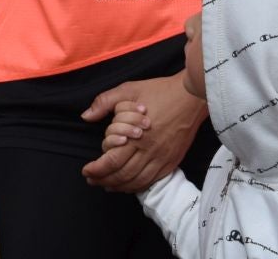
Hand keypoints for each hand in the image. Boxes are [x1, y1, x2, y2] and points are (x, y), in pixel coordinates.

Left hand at [81, 75, 204, 192]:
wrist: (191, 97)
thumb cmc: (159, 92)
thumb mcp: (128, 90)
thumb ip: (104, 102)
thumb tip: (86, 116)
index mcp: (136, 135)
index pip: (112, 161)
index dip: (96, 169)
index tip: (86, 170)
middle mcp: (149, 151)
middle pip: (122, 175)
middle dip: (103, 180)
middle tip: (91, 180)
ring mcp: (162, 158)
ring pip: (137, 181)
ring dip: (119, 186)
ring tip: (106, 185)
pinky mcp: (172, 161)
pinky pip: (152, 180)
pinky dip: (138, 186)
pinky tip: (129, 185)